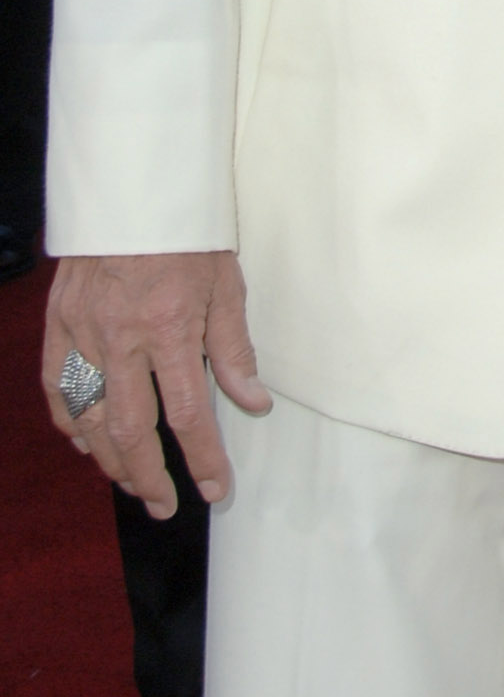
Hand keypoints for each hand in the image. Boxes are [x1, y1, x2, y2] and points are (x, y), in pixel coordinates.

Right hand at [43, 250, 270, 513]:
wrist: (132, 190)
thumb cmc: (187, 236)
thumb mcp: (226, 285)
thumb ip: (234, 350)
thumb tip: (254, 404)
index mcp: (169, 329)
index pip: (188, 414)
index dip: (202, 458)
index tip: (214, 489)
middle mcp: (120, 338)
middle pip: (129, 429)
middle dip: (148, 476)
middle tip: (165, 505)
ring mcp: (82, 332)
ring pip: (87, 417)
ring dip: (109, 460)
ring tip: (133, 483)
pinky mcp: (58, 323)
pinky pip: (57, 386)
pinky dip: (69, 422)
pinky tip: (86, 443)